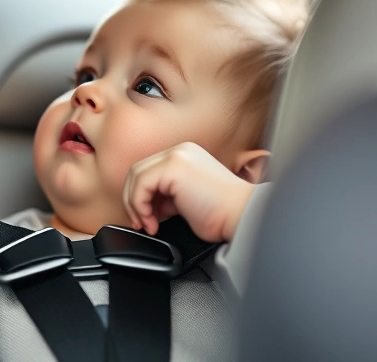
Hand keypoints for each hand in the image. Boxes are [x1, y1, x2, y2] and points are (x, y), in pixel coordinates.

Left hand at [122, 142, 254, 242]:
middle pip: (138, 171)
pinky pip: (141, 185)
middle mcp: (180, 151)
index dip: (142, 196)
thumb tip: (149, 206)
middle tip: (142, 223)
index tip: (148, 219)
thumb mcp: (188, 200)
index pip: (149, 171)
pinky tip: (154, 223)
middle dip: (134, 200)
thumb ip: (168, 196)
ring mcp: (177, 156)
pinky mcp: (173, 167)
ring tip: (148, 225)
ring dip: (135, 205)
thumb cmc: (223, 213)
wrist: (243, 215)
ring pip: (135, 176)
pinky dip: (140, 206)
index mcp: (186, 156)